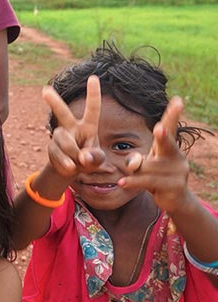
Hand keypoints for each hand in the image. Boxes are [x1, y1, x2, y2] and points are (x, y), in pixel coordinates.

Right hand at [42, 75, 105, 177]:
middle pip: (62, 113)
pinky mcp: (51, 146)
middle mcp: (72, 127)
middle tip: (45, 91)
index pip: (92, 108)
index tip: (93, 78)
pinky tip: (68, 167)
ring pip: (63, 140)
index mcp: (88, 126)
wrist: (71, 169)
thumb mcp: (98, 160)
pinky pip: (56, 153)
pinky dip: (64, 163)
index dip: (93, 94)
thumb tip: (83, 156)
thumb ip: (95, 158)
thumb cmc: (89, 160)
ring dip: (71, 154)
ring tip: (76, 164)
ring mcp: (59, 136)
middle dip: (54, 102)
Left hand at [119, 96, 190, 212]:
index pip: (170, 128)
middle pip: (166, 144)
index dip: (173, 115)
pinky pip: (147, 181)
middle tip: (159, 128)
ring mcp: (178, 172)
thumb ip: (138, 161)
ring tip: (125, 177)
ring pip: (147, 167)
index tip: (178, 100)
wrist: (175, 200)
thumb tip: (133, 163)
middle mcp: (177, 157)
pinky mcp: (174, 186)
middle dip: (163, 136)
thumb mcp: (146, 166)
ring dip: (134, 173)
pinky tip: (122, 182)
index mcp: (169, 148)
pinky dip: (133, 182)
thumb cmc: (156, 177)